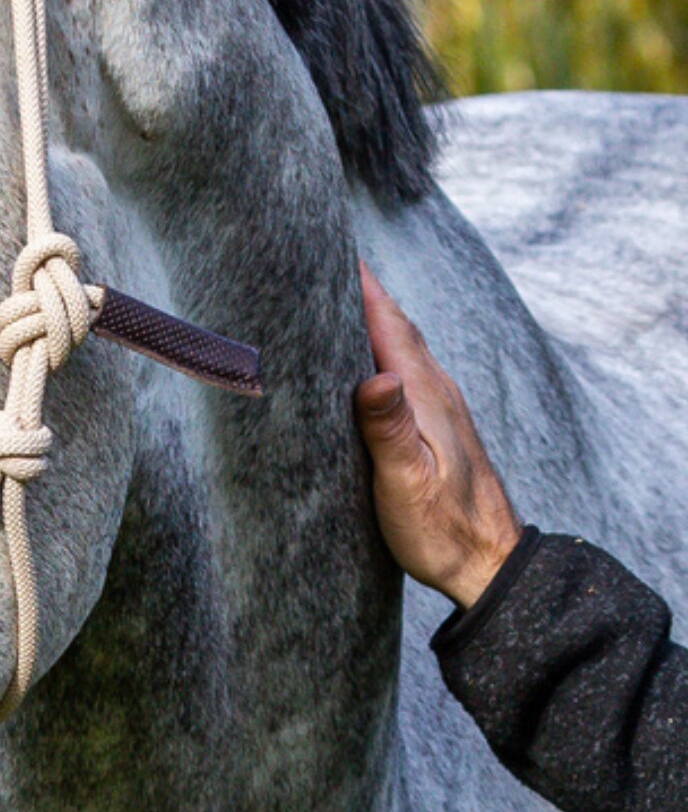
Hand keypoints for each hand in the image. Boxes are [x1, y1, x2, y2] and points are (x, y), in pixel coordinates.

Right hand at [355, 262, 524, 607]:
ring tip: (335, 295)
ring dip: (371, 316)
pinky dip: (380, 347)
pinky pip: (405, 368)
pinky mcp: (436, 425)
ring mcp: (439, 406)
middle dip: (360, 290)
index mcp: (425, 396)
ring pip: (401, 345)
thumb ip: (390, 429)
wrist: (489, 563)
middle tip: (321, 260)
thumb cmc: (444, 530)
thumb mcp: (407, 484)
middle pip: (395, 325)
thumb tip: (376, 376)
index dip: (360, 286)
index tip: (329, 249)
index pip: (389, 325)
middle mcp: (435, 391)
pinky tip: (365, 357)